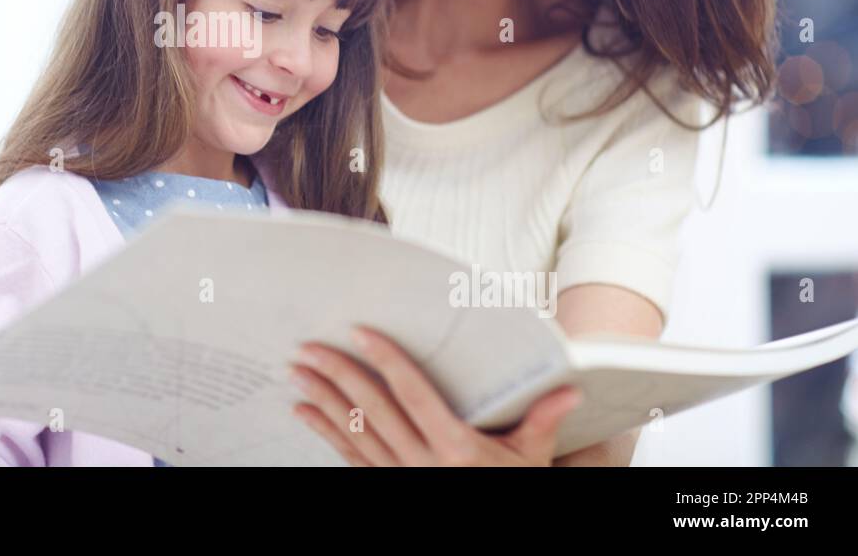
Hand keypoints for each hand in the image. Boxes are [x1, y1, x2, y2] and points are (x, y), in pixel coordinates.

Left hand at [289, 325, 581, 466]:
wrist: (495, 535)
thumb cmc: (513, 489)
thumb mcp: (532, 459)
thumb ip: (543, 421)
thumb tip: (571, 388)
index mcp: (456, 449)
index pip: (413, 395)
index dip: (386, 360)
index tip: (360, 333)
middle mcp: (422, 465)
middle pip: (373, 411)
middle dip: (337, 375)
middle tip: (308, 348)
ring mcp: (399, 478)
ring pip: (354, 433)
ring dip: (322, 400)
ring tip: (297, 372)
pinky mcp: (386, 487)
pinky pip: (349, 457)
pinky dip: (325, 432)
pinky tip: (304, 411)